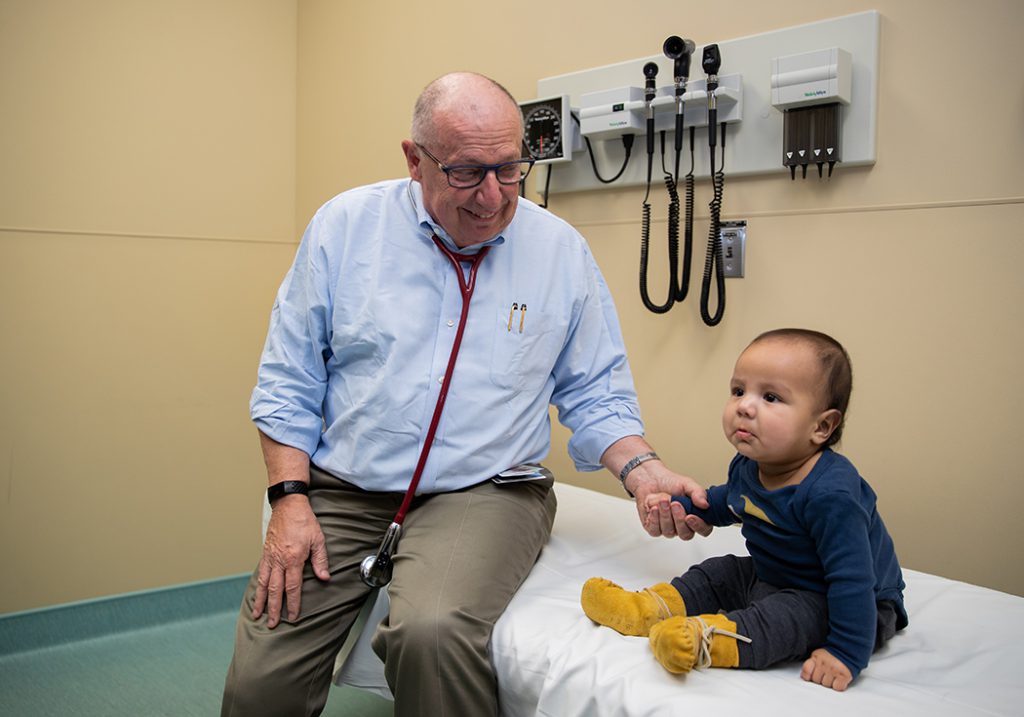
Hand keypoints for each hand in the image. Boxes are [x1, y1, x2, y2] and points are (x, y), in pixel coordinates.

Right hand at [252, 495, 329, 627]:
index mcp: (293, 558)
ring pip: (264, 583)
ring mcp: (270, 557)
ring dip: (261, 600)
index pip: (293, 587)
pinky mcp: (265, 552)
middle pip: (275, 590)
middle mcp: (279, 560)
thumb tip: (324, 577)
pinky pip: (260, 573)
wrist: (288, 505)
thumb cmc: (304, 521)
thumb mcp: (318, 539)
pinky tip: (257, 593)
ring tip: (258, 614)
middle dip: (274, 609)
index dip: (293, 604)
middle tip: (272, 624)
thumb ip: (320, 560)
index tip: (293, 617)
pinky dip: (258, 586)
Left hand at [629, 467, 711, 540]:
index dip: (698, 526)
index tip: (690, 516)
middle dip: (679, 519)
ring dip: (665, 515)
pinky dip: (654, 519)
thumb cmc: (669, 483)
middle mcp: (682, 525)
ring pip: (669, 532)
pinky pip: (655, 531)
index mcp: (695, 516)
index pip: (703, 529)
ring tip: (662, 501)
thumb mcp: (687, 484)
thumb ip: (698, 493)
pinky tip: (654, 508)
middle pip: (686, 534)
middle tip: (674, 504)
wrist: (650, 479)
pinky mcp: (654, 528)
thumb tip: (705, 505)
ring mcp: (668, 528)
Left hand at [800, 648, 852, 691]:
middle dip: (820, 679)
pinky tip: (839, 679)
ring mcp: (834, 670)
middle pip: (816, 680)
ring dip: (829, 683)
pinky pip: (837, 687)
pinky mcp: (844, 676)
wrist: (847, 650)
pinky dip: (838, 686)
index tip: (809, 677)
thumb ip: (810, 664)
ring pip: (826, 685)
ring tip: (833, 675)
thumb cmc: (832, 655)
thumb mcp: (818, 655)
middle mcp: (825, 664)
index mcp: (816, 657)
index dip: (807, 675)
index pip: (807, 669)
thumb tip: (804, 677)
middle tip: (825, 673)